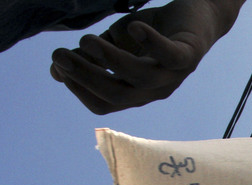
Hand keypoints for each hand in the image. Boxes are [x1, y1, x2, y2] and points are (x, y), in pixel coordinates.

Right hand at [50, 0, 236, 113]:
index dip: (79, 88)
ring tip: (88, 40)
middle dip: (86, 77)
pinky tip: (134, 29)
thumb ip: (90, 56)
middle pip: (118, 95)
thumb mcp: (115, 43)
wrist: (196, 15)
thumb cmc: (152, 32)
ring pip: (140, 79)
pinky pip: (171, 55)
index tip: (58, 65)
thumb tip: (56, 69)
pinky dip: (152, 43)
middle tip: (60, 55)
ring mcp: (172, 74)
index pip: (104, 103)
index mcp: (136, 91)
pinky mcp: (188, 54)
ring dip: (111, 61)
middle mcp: (154, 89)